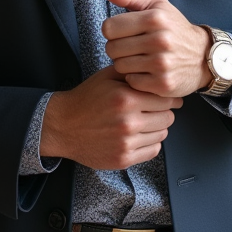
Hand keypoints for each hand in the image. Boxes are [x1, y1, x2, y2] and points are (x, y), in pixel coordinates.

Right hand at [39, 65, 181, 169]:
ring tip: (144, 121)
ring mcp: (126, 143)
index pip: (165, 98)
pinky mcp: (123, 159)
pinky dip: (150, 142)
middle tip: (154, 109)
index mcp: (126, 99)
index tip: (167, 97)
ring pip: (162, 134)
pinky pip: (153, 151)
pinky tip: (139, 135)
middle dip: (164, 111)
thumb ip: (133, 72)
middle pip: (168, 117)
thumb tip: (158, 74)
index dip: (167, 96)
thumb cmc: (86, 99)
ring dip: (157, 127)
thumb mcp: (107, 76)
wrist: (63, 126)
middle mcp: (128, 122)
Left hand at [102, 0, 212, 98]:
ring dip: (125, 64)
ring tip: (139, 58)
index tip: (124, 32)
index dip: (113, 30)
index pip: (109, 28)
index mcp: (155, 18)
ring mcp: (162, 64)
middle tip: (132, 47)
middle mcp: (160, 40)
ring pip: (119, 66)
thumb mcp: (156, 4)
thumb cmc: (174, 27)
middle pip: (112, 49)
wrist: (202, 56)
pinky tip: (147, 71)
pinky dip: (135, 78)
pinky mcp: (163, 83)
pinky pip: (131, 82)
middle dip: (117, 48)